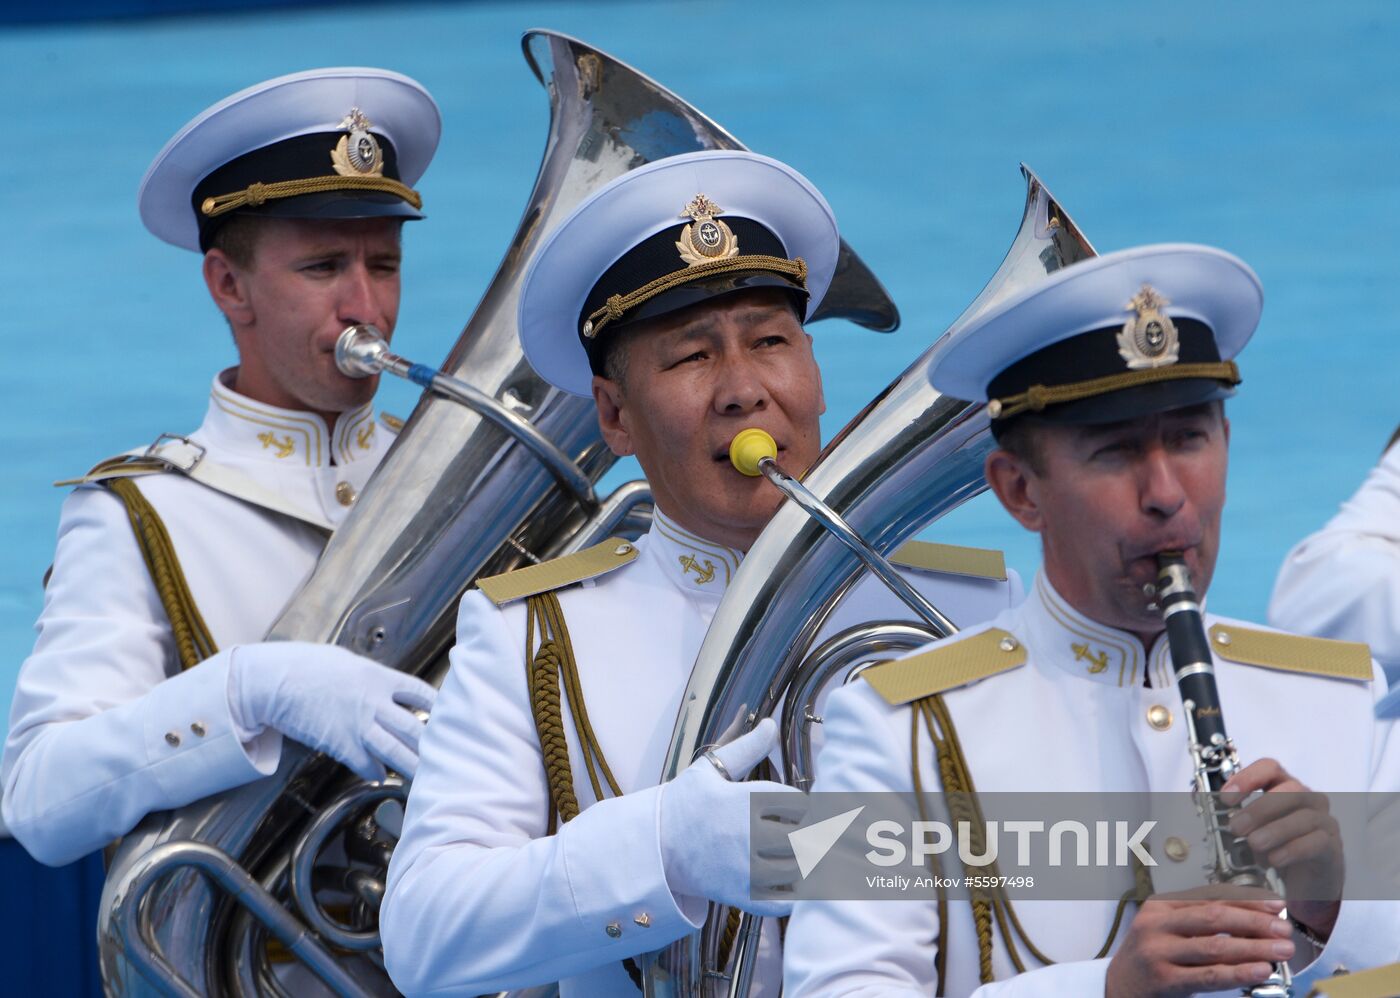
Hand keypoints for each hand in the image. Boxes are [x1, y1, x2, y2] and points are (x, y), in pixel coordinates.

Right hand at [229, 642, 435, 781]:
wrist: (276, 679)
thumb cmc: (308, 666)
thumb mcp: (348, 662)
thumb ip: (371, 677)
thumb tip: (386, 687)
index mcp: (380, 677)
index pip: (420, 692)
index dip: (437, 705)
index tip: (449, 714)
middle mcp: (375, 702)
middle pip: (414, 727)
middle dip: (432, 744)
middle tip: (448, 756)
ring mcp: (358, 724)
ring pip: (395, 750)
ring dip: (412, 765)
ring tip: (426, 776)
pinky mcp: (340, 743)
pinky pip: (365, 762)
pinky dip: (374, 770)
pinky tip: (381, 775)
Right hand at [659, 717, 802, 915]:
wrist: (653, 847)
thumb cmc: (684, 804)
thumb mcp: (710, 769)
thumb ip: (747, 747)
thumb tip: (771, 724)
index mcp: (748, 800)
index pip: (801, 803)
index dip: (807, 807)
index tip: (804, 811)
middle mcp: (751, 834)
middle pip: (808, 837)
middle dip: (814, 835)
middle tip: (811, 836)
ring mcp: (747, 868)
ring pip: (801, 868)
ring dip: (807, 863)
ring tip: (801, 857)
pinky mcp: (743, 895)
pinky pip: (785, 900)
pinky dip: (794, 894)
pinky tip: (788, 881)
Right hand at [1105, 887, 1293, 997]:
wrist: (1118, 987)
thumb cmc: (1151, 958)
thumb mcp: (1168, 930)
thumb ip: (1201, 922)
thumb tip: (1255, 918)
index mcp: (1160, 906)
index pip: (1209, 897)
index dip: (1246, 901)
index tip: (1275, 905)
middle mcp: (1156, 925)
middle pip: (1214, 918)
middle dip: (1254, 923)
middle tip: (1283, 929)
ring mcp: (1158, 952)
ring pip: (1215, 947)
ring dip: (1254, 948)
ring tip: (1281, 951)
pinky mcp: (1164, 980)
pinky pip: (1209, 976)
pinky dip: (1238, 973)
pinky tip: (1258, 970)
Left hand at [1224, 758, 1343, 935]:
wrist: (1306, 885)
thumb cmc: (1275, 850)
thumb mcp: (1252, 831)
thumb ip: (1236, 818)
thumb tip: (1210, 814)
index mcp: (1285, 786)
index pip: (1270, 767)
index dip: (1247, 777)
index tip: (1226, 798)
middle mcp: (1308, 799)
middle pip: (1290, 789)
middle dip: (1259, 808)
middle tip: (1236, 828)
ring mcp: (1324, 822)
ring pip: (1304, 816)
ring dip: (1274, 830)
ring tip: (1254, 845)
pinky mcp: (1333, 847)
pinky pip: (1316, 841)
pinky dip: (1291, 849)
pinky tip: (1274, 860)